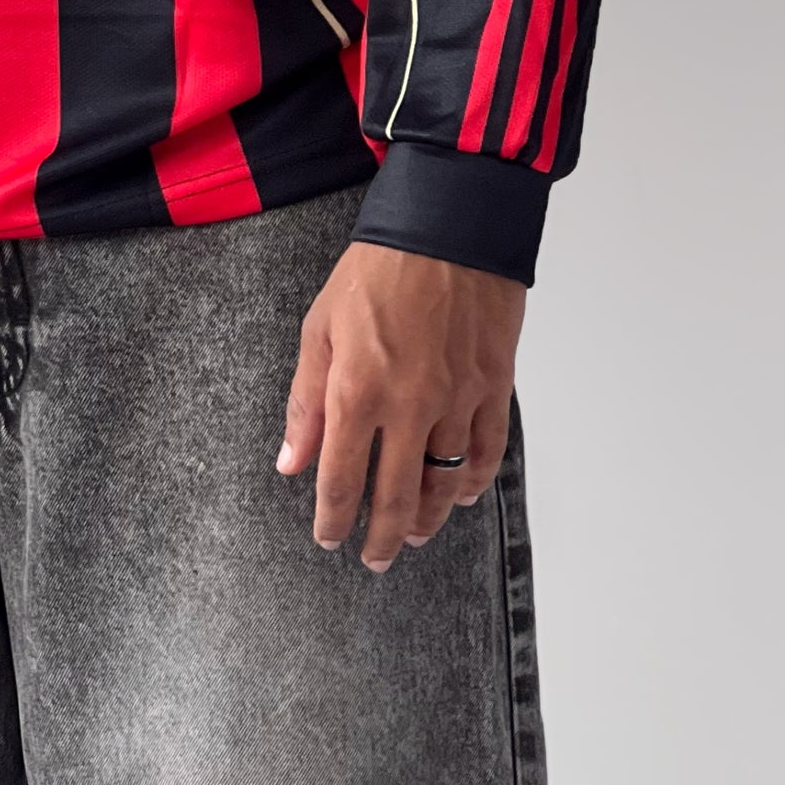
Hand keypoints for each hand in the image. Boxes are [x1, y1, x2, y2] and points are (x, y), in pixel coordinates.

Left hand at [278, 241, 525, 571]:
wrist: (446, 225)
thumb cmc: (376, 270)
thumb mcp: (320, 328)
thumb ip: (305, 401)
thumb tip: (291, 462)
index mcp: (356, 391)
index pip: (341, 480)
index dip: (334, 519)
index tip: (329, 538)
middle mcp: (408, 406)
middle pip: (397, 497)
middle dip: (383, 538)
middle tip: (375, 559)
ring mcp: (456, 399)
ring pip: (445, 483)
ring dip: (429, 519)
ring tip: (415, 535)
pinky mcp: (492, 386)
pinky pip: (486, 450)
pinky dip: (474, 481)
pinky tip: (461, 495)